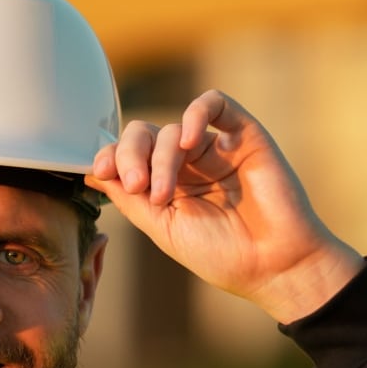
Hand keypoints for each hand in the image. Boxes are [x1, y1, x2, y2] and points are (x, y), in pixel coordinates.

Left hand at [85, 89, 362, 322]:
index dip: (110, 157)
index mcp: (165, 185)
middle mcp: (188, 163)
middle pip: (143, 135)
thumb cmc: (222, 253)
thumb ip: (130, 198)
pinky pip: (214, 104)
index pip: (127, 155)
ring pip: (171, 128)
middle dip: (130, 155)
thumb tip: (92, 172)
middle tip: (136, 186)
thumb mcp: (163, 228)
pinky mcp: (244, 135)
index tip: (102, 172)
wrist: (274, 264)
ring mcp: (215, 148)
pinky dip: (194, 113)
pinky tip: (187, 141)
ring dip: (159, 156)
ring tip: (163, 191)